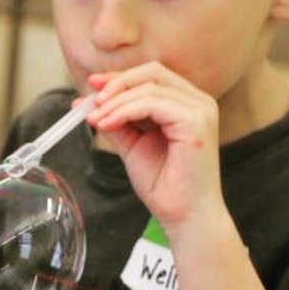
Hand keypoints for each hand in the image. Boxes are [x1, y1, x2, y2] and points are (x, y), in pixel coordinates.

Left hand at [87, 63, 226, 237]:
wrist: (184, 217)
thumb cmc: (164, 187)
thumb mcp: (133, 147)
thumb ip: (117, 123)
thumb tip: (88, 106)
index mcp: (187, 104)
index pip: (151, 76)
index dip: (119, 77)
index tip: (91, 86)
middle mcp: (198, 102)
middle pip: (152, 72)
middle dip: (116, 83)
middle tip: (90, 102)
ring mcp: (200, 110)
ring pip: (149, 88)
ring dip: (115, 102)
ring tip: (94, 120)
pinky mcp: (196, 122)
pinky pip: (152, 103)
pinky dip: (124, 111)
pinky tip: (106, 124)